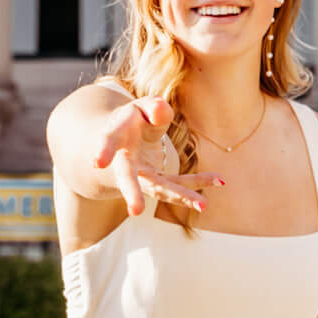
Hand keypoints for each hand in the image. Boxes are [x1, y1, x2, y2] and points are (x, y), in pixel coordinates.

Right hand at [92, 95, 223, 216]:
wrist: (126, 140)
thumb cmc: (134, 119)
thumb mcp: (141, 107)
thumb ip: (152, 107)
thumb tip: (161, 110)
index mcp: (117, 137)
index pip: (109, 142)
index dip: (104, 150)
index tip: (98, 162)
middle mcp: (127, 163)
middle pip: (128, 178)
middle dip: (132, 193)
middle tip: (135, 211)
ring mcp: (143, 176)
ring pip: (159, 188)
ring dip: (181, 196)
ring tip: (203, 205)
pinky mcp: (159, 181)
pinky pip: (178, 183)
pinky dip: (199, 182)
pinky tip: (220, 181)